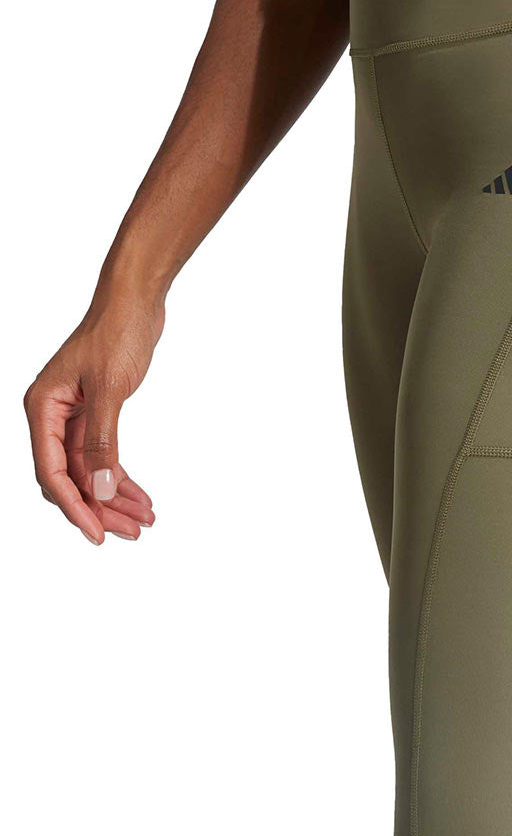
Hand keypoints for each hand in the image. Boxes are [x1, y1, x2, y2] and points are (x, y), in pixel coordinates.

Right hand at [25, 297, 162, 543]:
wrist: (136, 302)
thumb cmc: (117, 333)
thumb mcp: (109, 389)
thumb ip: (102, 440)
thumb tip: (101, 489)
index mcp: (42, 409)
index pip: (53, 472)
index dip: (75, 507)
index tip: (99, 534)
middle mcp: (52, 415)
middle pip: (71, 478)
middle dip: (100, 508)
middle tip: (133, 532)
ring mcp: (74, 415)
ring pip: (90, 470)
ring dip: (115, 497)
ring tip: (145, 520)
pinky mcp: (97, 412)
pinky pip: (104, 455)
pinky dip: (122, 476)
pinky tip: (141, 496)